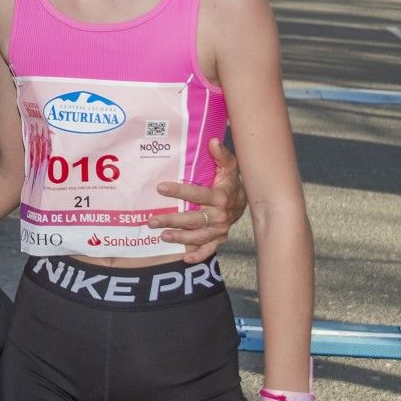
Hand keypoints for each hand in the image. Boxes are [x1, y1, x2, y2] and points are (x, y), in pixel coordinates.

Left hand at [148, 138, 245, 263]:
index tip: (160, 188)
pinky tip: (184, 258)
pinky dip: (198, 255)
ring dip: (179, 238)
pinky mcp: (219, 239)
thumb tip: (212, 141)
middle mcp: (219, 215)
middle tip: (151, 220)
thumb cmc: (232, 182)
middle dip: (171, 220)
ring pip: (197, 236)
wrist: (249, 202)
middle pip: (193, 219)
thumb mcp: (230, 166)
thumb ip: (221, 155)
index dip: (179, 191)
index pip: (197, 194)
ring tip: (161, 235)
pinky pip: (209, 250)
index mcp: (219, 196)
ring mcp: (219, 229)